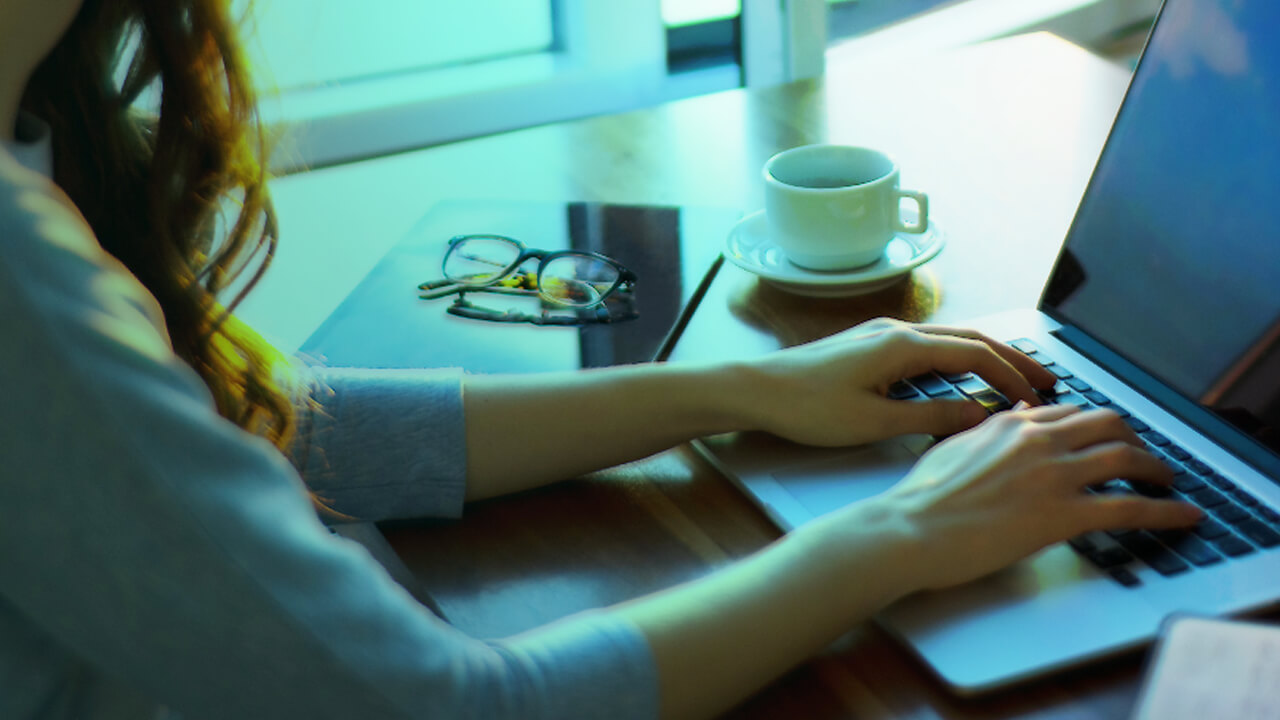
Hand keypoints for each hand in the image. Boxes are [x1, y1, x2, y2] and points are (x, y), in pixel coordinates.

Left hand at [741, 318, 1056, 446]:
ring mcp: (882, 334)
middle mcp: (896, 331)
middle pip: (970, 339)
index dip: (1011, 376)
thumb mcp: (874, 422)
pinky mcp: (869, 345)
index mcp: (902, 345)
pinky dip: (957, 359)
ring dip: (986, 357)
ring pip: (950, 340)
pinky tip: (963, 377)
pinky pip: (928, 346)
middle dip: (1011, 359)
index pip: (974, 355)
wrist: (756, 389)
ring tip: (1015, 379)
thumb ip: (930, 418)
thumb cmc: (807, 408)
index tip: (1037, 398)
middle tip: (1047, 380)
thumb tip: (978, 416)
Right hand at [874, 403, 1202, 590]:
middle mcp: (1036, 440)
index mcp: (1010, 425)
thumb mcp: (953, 448)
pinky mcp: (1063, 514)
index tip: (1106, 438)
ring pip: (1126, 458)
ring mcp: (1052, 474)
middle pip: (1107, 424)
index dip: (1096, 426)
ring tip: (1167, 482)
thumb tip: (1013, 420)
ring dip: (1156, 469)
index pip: (1068, 413)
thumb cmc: (920, 498)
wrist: (910, 528)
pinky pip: (1129, 508)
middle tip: (1143, 457)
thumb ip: (988, 432)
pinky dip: (1165, 510)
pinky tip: (1183, 516)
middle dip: (1134, 439)